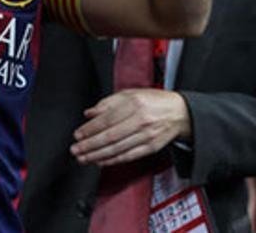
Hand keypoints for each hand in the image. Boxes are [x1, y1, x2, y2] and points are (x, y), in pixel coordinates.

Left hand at [70, 88, 190, 166]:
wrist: (180, 112)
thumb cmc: (154, 101)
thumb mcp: (131, 94)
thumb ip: (108, 103)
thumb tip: (89, 113)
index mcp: (134, 103)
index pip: (106, 119)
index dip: (89, 129)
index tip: (77, 135)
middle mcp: (141, 120)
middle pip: (110, 136)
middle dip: (90, 145)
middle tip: (75, 150)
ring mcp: (147, 135)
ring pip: (117, 148)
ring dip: (97, 155)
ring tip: (83, 158)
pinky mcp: (151, 147)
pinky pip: (128, 156)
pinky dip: (113, 160)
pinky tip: (100, 161)